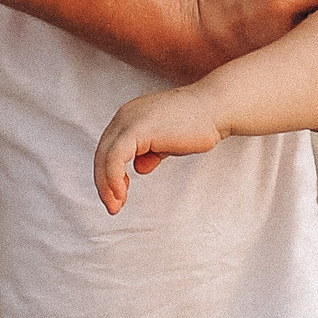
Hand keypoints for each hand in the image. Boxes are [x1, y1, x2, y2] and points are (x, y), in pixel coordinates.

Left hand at [95, 87, 221, 214]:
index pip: (109, 149)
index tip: (119, 196)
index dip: (109, 175)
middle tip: (113, 207)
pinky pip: (114, 157)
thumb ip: (151, 153)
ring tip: (116, 205)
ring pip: (104, 157)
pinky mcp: (137, 128)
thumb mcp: (167, 142)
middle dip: (104, 184)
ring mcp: (129, 120)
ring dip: (107, 185)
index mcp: (129, 117)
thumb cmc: (197, 124)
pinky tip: (121, 193)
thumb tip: (139, 168)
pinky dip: (114, 178)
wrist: (215, 110)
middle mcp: (124, 116)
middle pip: (102, 153)